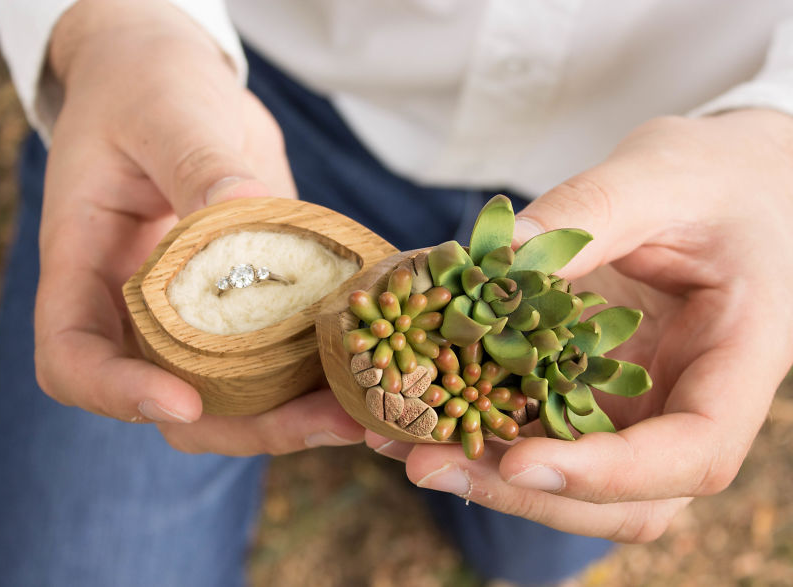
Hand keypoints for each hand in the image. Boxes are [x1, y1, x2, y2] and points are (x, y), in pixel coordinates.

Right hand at [34, 0, 363, 453]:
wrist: (173, 81)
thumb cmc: (144, 87)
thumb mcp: (165, 113)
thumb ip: (197, 162)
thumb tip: (247, 210)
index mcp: (86, 266)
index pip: (74, 359)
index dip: (119, 394)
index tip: (182, 403)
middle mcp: (138, 307)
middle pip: (175, 401)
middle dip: (249, 426)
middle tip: (327, 423)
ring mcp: (199, 310)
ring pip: (238, 394)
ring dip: (301, 413)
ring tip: (369, 412)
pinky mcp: (254, 297)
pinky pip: (282, 352)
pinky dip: (325, 369)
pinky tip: (378, 366)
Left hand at [368, 109, 792, 540]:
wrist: (728, 182)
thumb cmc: (715, 176)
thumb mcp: (660, 177)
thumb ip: (587, 214)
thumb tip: (495, 259)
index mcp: (736, 362)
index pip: (692, 452)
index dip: (607, 472)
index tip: (523, 461)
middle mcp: (689, 403)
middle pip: (621, 496)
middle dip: (522, 491)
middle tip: (425, 461)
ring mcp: (639, 405)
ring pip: (571, 480)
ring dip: (484, 469)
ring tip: (394, 438)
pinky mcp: (592, 389)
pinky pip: (538, 427)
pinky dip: (477, 426)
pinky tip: (409, 405)